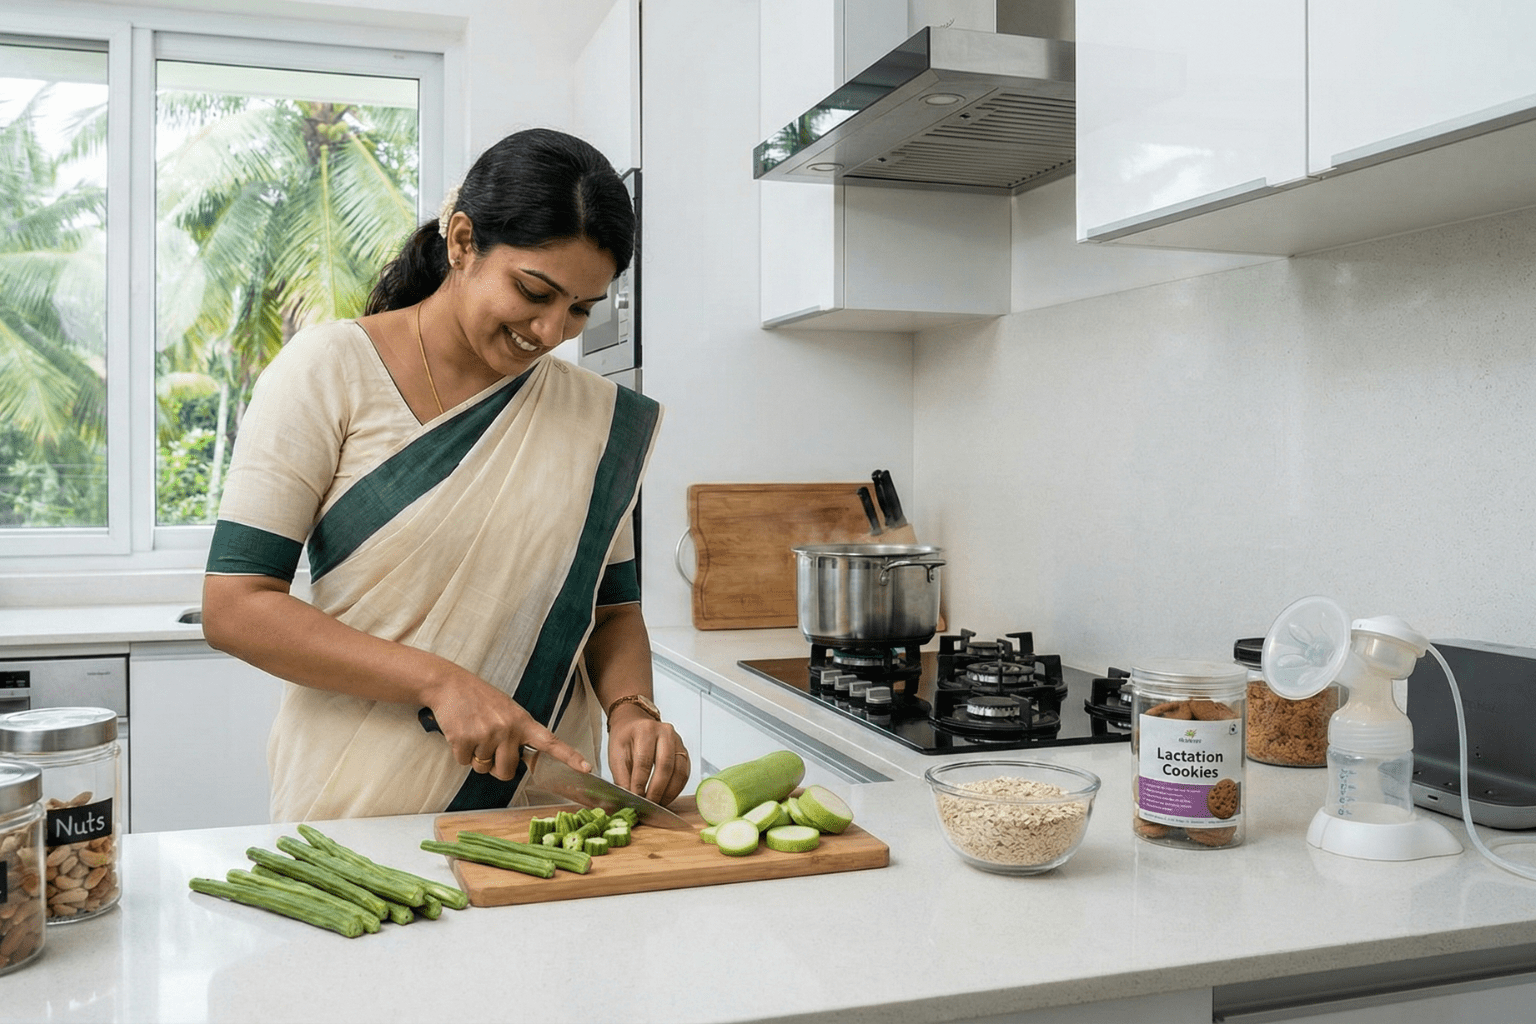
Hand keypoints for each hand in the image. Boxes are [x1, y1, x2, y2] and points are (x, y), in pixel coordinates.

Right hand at [424, 671, 590, 781]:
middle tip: (488, 746)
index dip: (570, 757)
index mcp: (523, 722)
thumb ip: (519, 734)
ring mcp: (487, 734)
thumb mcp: (508, 711)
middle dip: (496, 767)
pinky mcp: (465, 739)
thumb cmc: (481, 700)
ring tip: (473, 732)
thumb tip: (522, 762)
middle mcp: (508, 729)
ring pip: (484, 769)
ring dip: (476, 757)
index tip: (587, 768)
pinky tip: (460, 732)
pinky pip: (464, 762)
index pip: (551, 742)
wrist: (450, 684)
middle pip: (507, 772)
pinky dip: (459, 753)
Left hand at [607, 705, 689, 805]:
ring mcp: (678, 741)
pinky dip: (676, 789)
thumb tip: (629, 799)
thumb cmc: (625, 739)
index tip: (635, 798)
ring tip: (657, 804)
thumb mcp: (616, 755)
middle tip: (648, 805)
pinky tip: (666, 796)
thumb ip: (622, 778)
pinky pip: (684, 774)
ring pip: (679, 772)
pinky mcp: (684, 751)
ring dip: (669, 792)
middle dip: (656, 790)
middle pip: (665, 766)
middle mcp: (665, 732)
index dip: (640, 783)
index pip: (644, 760)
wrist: (634, 724)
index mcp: (645, 730)